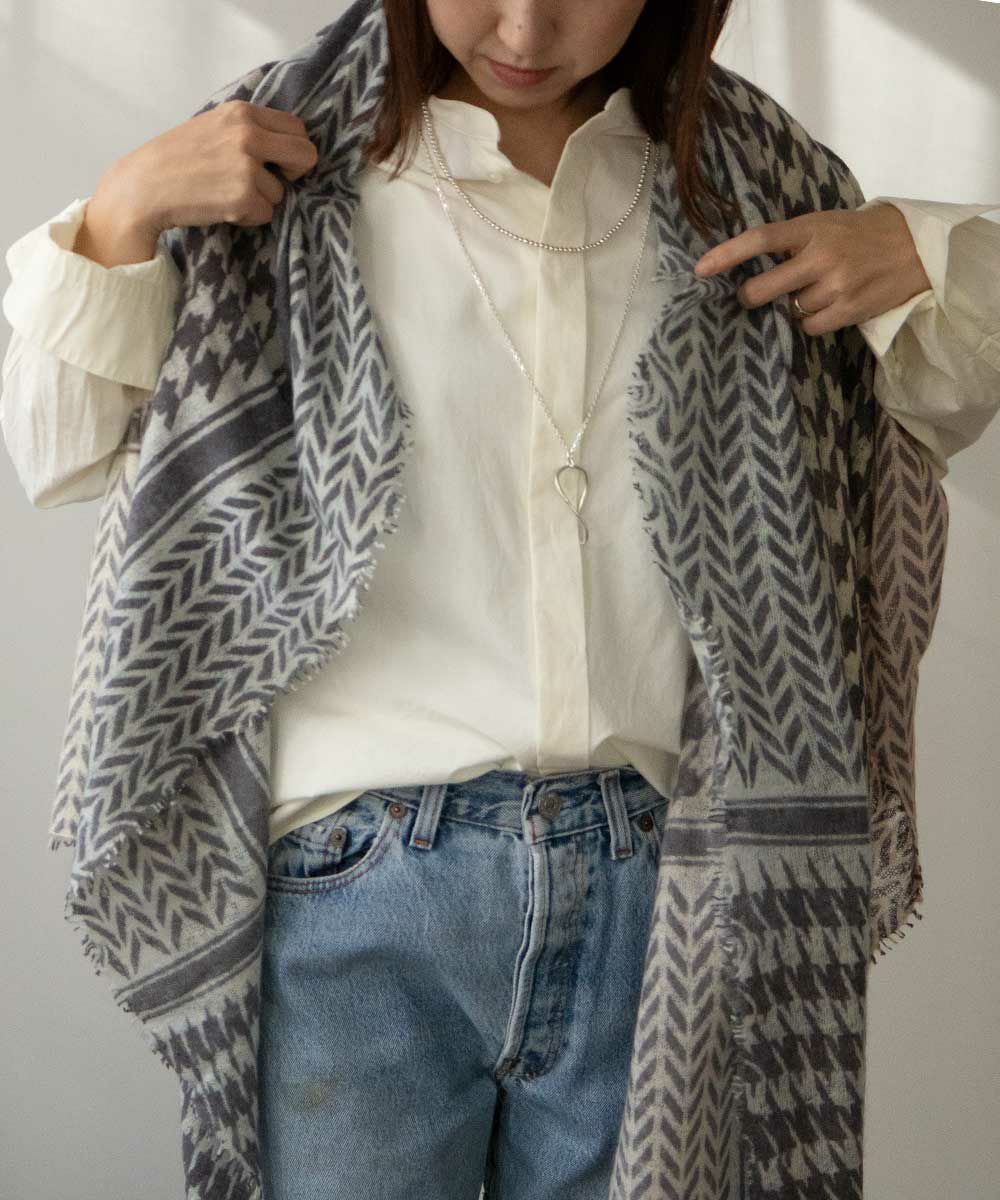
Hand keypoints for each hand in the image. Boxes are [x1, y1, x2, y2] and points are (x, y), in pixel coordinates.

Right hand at [99, 100, 319, 239]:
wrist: (145, 186)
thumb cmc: (177, 159)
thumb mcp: (213, 126)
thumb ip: (248, 130)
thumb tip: (285, 146)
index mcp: (242, 112)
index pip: (297, 127)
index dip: (293, 149)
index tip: (278, 162)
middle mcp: (248, 134)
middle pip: (306, 155)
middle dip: (296, 173)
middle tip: (273, 183)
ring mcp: (247, 166)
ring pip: (281, 192)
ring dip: (261, 200)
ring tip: (228, 194)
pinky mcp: (243, 196)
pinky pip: (266, 214)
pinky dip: (248, 217)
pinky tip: (223, 207)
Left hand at [692, 202, 932, 335]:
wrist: (914, 247)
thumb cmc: (858, 235)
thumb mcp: (824, 224)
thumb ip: (790, 242)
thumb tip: (744, 268)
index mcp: (811, 228)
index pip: (760, 239)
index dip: (727, 255)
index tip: (700, 269)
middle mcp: (821, 256)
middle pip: (764, 288)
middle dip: (749, 296)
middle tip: (750, 295)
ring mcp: (836, 285)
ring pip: (789, 309)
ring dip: (791, 306)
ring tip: (813, 291)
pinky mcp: (849, 310)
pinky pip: (809, 327)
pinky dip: (809, 321)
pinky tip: (824, 307)